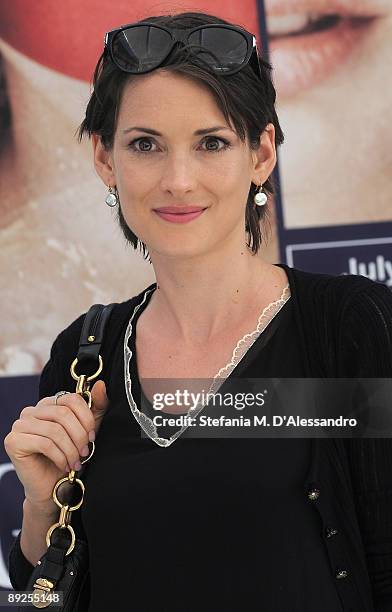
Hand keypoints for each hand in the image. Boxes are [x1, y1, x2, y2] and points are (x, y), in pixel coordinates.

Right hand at [3, 380, 109, 508]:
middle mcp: (32, 410)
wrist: (53, 487)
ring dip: (70, 449)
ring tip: (75, 462)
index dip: (86, 417)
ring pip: (54, 430)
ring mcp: (20, 424)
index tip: (92, 436)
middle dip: (79, 436)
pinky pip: (43, 443)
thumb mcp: (88, 429)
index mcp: (49, 404)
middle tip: (85, 452)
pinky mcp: (13, 441)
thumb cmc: (70, 456)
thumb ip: (96, 407)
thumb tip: (101, 384)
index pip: (71, 399)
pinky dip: (59, 456)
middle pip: (63, 414)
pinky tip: (64, 465)